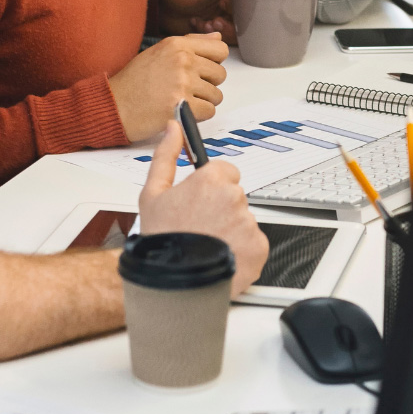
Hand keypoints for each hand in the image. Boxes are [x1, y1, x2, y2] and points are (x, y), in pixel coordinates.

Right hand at [108, 33, 227, 140]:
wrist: (113, 106)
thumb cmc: (134, 81)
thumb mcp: (160, 52)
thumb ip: (192, 42)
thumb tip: (217, 36)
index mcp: (177, 45)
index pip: (220, 49)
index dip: (213, 62)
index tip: (201, 70)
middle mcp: (183, 60)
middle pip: (220, 74)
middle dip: (207, 84)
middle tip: (186, 89)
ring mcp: (183, 83)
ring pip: (216, 95)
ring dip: (202, 101)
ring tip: (181, 100)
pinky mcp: (183, 106)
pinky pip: (209, 111)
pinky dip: (198, 116)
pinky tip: (181, 111)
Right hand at [139, 121, 268, 296]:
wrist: (170, 284)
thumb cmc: (160, 240)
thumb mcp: (152, 194)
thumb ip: (165, 156)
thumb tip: (173, 129)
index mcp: (212, 180)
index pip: (226, 172)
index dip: (211, 188)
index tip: (200, 203)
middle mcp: (234, 197)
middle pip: (235, 196)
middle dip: (221, 209)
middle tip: (200, 228)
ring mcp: (248, 223)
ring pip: (244, 219)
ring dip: (231, 230)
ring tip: (207, 246)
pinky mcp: (259, 247)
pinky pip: (254, 242)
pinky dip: (241, 251)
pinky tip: (221, 257)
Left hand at [159, 0, 236, 43]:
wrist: (161, 10)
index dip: (243, 3)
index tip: (225, 3)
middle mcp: (233, 1)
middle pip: (248, 16)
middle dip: (232, 20)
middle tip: (216, 19)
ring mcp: (226, 17)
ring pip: (239, 29)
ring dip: (223, 29)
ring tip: (207, 24)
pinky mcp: (218, 30)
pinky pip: (226, 38)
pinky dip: (213, 34)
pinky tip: (199, 25)